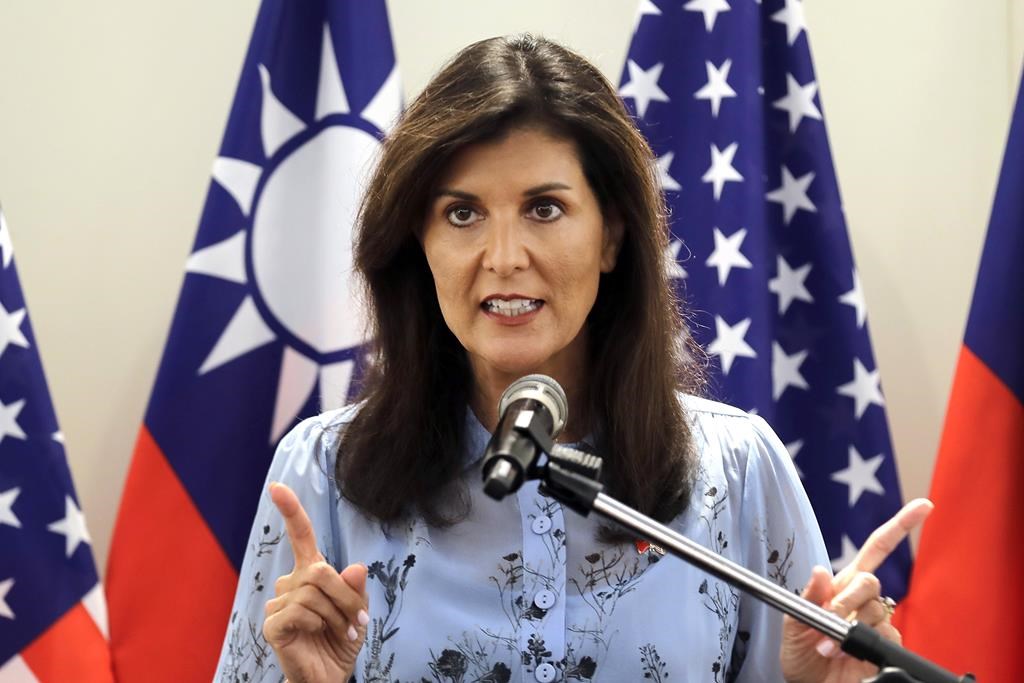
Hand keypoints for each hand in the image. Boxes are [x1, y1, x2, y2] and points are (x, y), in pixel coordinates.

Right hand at [262, 482, 368, 682]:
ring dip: (337, 615)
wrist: (328, 676)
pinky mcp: (272, 624)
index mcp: (311, 573)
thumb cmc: (340, 641)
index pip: (301, 536)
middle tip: (359, 621)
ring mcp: (278, 603)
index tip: (276, 487)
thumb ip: (356, 589)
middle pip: (320, 570)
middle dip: (347, 596)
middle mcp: (291, 583)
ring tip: (340, 633)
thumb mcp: (358, 612)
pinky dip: (317, 623)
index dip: (291, 511)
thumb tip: (356, 566)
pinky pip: (299, 611)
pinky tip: (316, 634)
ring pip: (313, 592)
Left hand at [781, 498, 933, 682]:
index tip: (924, 506)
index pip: (876, 549)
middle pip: (871, 580)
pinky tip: (843, 653)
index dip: (899, 526)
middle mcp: (861, 601)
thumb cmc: (800, 656)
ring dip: (849, 624)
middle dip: (848, 597)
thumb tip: (820, 571)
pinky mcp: (885, 646)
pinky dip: (858, 644)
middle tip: (829, 617)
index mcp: (841, 586)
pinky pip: (882, 635)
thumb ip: (807, 598)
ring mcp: (875, 624)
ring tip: (828, 644)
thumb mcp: (792, 624)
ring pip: (875, 608)